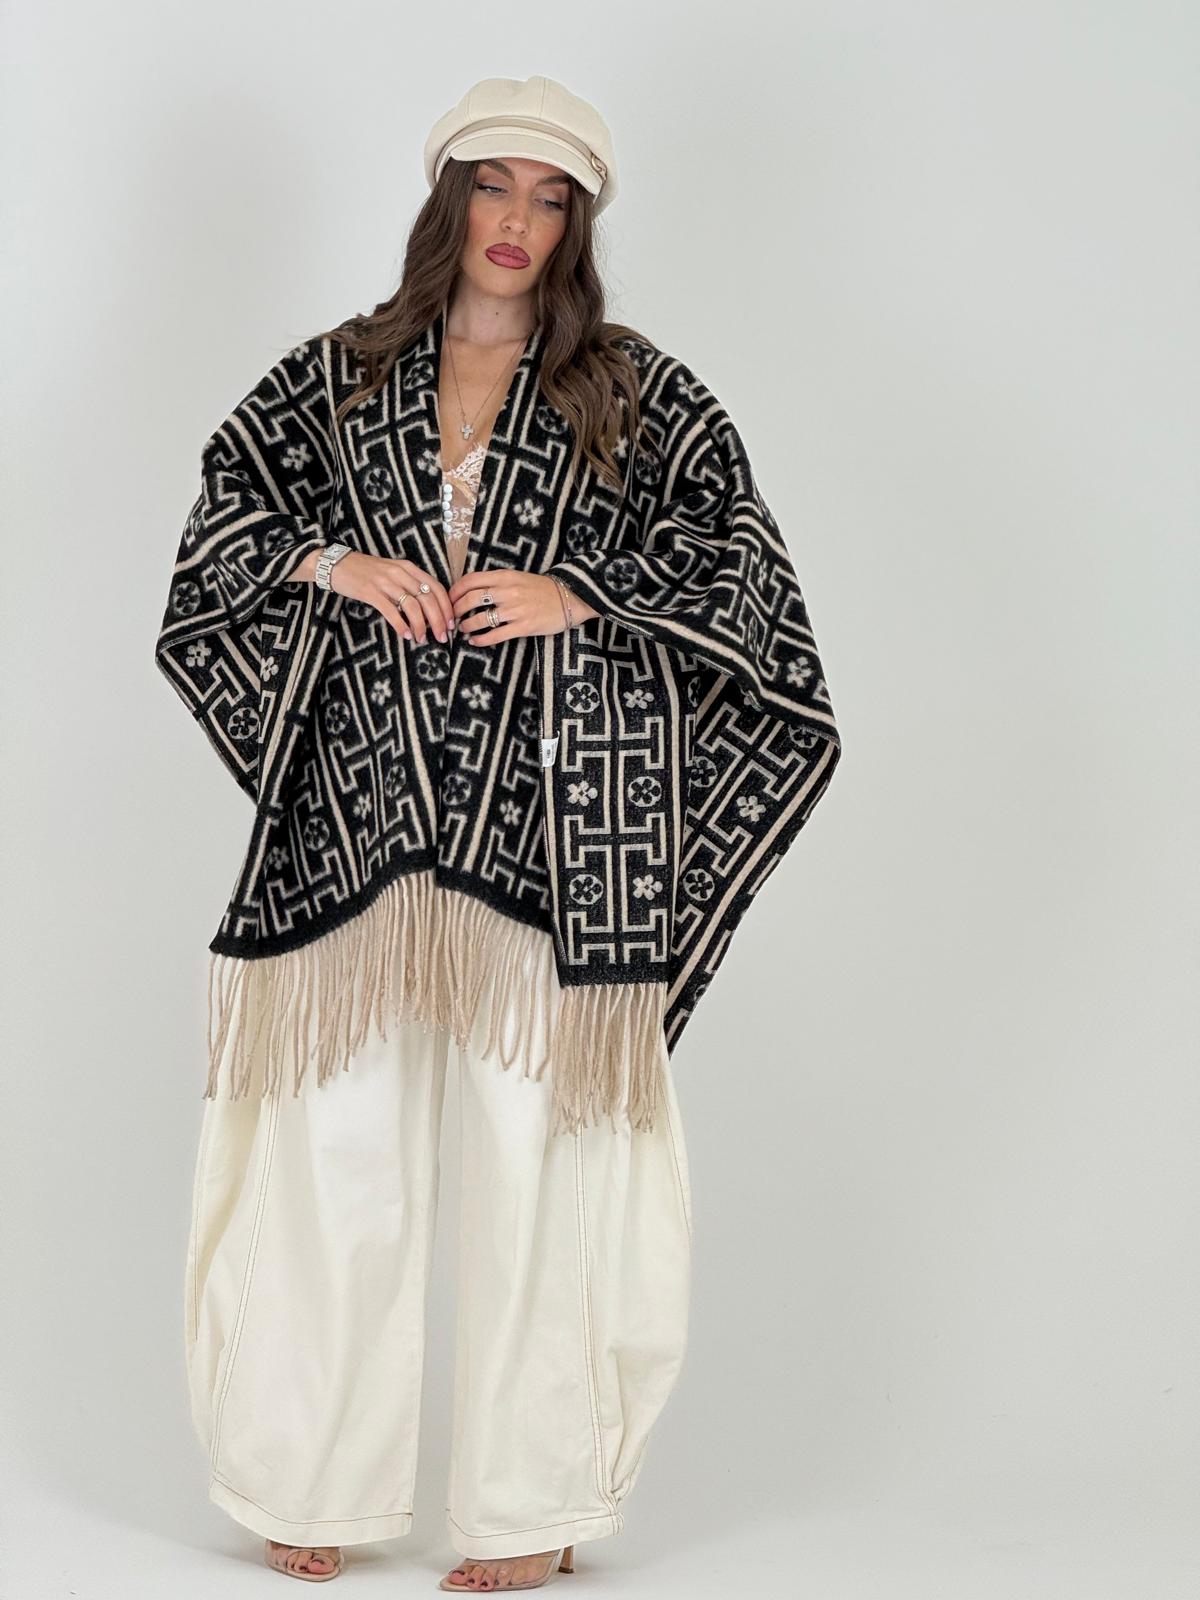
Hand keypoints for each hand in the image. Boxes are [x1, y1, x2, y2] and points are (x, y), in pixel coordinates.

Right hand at [327, 551, 454, 643]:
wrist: (338, 564)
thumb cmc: (367, 572)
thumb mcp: (393, 573)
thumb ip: (410, 585)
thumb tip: (428, 610)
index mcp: (408, 568)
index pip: (436, 587)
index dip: (446, 607)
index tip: (451, 623)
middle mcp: (400, 573)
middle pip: (428, 598)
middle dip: (438, 620)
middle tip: (442, 637)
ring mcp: (385, 582)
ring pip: (412, 606)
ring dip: (421, 626)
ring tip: (422, 639)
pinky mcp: (370, 592)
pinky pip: (391, 611)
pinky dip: (401, 625)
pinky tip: (405, 635)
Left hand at [449, 570, 596, 646]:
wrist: (570, 597)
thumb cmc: (542, 588)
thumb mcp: (518, 577)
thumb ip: (497, 582)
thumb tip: (471, 590)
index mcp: (505, 576)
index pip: (471, 580)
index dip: (455, 590)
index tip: (449, 599)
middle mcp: (508, 591)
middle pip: (471, 599)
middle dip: (456, 610)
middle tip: (452, 617)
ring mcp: (516, 610)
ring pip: (480, 619)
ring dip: (467, 626)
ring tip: (463, 630)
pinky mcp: (524, 627)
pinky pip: (495, 635)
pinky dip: (481, 640)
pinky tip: (475, 642)